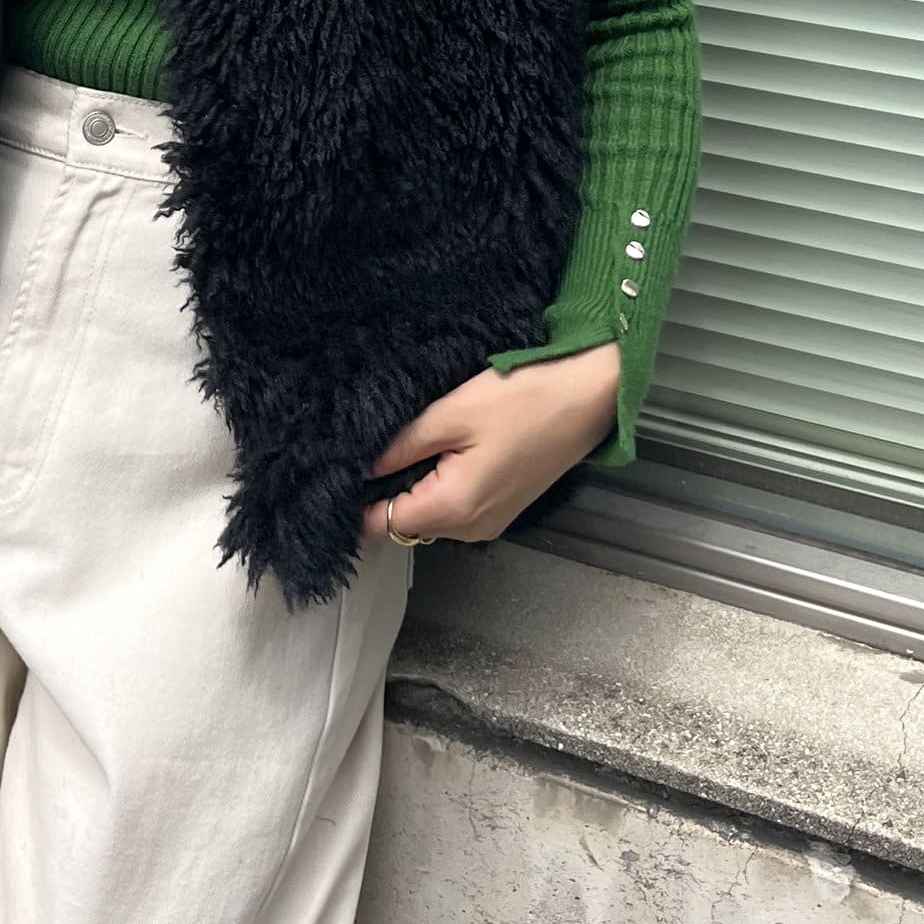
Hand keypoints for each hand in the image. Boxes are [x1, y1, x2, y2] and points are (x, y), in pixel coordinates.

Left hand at [360, 341, 620, 546]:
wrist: (590, 394)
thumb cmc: (525, 398)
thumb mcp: (449, 414)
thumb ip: (399, 446)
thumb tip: (359, 467)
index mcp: (454, 509)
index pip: (382, 526)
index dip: (353, 504)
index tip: (333, 475)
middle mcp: (472, 529)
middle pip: (405, 521)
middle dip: (382, 489)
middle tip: (366, 445)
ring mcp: (491, 520)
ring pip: (430, 512)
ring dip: (412, 483)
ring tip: (403, 440)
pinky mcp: (503, 504)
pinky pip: (455, 503)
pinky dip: (439, 482)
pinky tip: (437, 446)